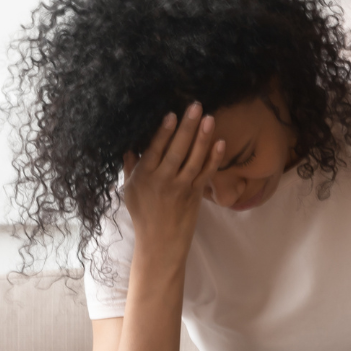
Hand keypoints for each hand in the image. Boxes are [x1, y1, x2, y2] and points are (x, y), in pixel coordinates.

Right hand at [121, 102, 225, 260]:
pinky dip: (214, 159)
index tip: (171, 114)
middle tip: (195, 106)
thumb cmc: (143, 215)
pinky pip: (206, 174)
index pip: (154, 150)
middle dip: (186, 127)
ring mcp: (181, 188)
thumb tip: (129, 145)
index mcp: (144, 177)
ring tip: (209, 118)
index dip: (163, 132)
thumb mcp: (129, 191)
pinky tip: (220, 143)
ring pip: (194, 160)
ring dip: (202, 138)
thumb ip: (130, 167)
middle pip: (176, 150)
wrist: (160, 244)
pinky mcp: (195, 195)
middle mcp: (162, 181)